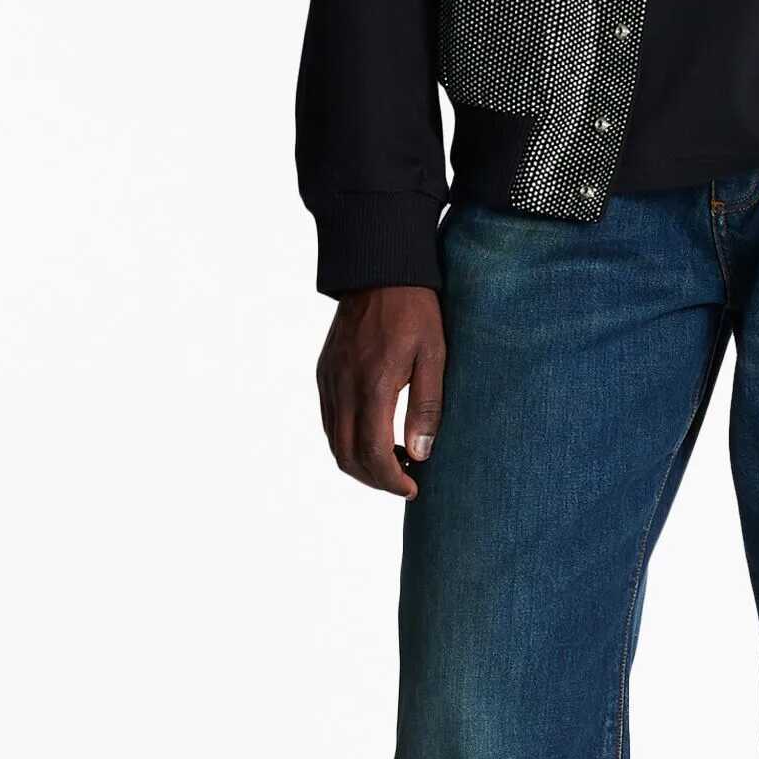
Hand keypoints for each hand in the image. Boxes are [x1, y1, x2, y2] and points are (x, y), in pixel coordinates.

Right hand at [317, 285, 445, 497]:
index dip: (391, 480)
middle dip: (375, 479)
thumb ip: (426, 407)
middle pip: (346, 456)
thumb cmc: (415, 311)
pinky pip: (330, 420)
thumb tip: (420, 454)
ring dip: (360, 462)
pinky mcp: (324, 373)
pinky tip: (375, 436)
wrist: (378, 271)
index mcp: (372, 386)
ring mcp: (329, 380)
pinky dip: (348, 440)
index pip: (371, 454)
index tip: (413, 488)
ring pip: (334, 442)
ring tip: (394, 462)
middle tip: (405, 482)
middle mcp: (342, 387)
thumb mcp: (433, 356)